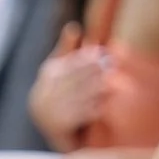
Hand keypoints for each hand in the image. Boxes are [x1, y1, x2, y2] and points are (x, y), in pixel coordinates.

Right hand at [29, 24, 108, 150]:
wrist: (56, 132)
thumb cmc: (63, 93)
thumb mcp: (62, 69)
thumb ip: (67, 48)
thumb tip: (74, 26)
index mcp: (48, 74)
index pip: (68, 63)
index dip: (85, 58)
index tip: (102, 54)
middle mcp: (44, 91)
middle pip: (74, 78)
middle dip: (94, 72)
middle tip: (112, 66)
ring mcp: (49, 110)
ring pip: (78, 96)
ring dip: (97, 90)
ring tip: (114, 84)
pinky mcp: (56, 126)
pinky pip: (78, 114)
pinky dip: (93, 108)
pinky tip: (106, 104)